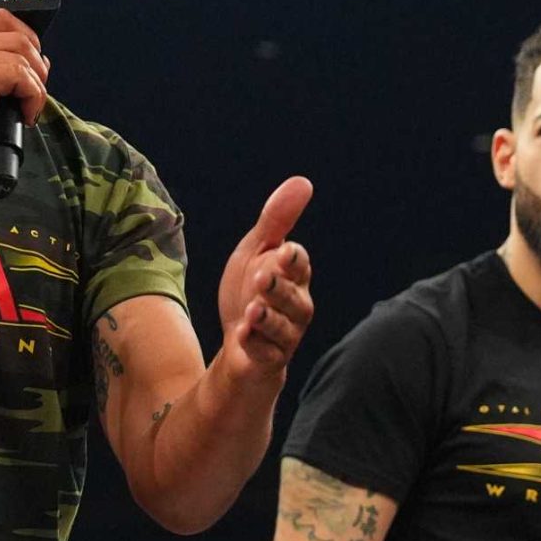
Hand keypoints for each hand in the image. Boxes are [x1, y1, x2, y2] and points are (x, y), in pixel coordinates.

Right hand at [0, 9, 48, 180]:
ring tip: (29, 109)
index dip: (28, 40)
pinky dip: (33, 97)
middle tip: (35, 93)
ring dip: (37, 86)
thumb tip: (41, 62)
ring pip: (22, 57)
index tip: (33, 69)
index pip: (2, 19)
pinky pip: (20, 77)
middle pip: (18, 36)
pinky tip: (25, 117)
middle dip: (37, 65)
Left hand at [214, 176, 314, 386]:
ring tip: (252, 310)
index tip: (284, 251)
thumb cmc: (250, 292)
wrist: (237, 344)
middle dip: (279, 289)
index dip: (292, 260)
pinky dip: (255, 344)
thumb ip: (276, 220)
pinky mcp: (270, 359)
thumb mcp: (256, 252)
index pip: (299, 265)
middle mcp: (297, 306)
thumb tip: (303, 181)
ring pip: (284, 328)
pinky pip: (268, 354)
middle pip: (295, 299)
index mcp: (295, 276)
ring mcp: (285, 335)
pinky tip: (243, 334)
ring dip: (268, 319)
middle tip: (262, 279)